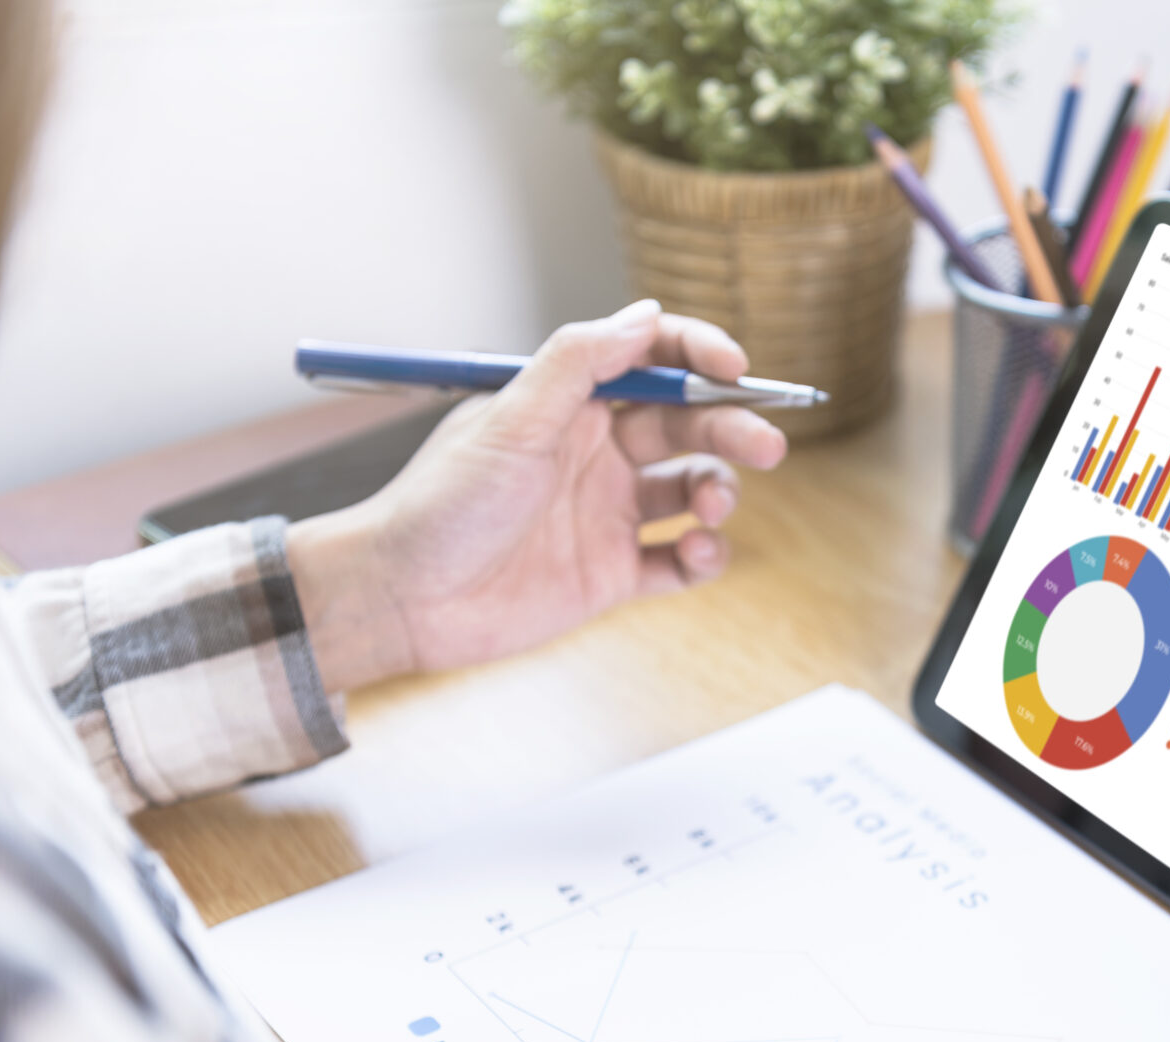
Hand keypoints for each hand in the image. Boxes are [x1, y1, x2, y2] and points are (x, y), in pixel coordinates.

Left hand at [286, 299, 787, 692]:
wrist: (403, 599)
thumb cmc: (441, 504)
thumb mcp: (509, 420)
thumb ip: (578, 362)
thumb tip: (646, 315)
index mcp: (571, 406)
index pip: (652, 363)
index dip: (699, 358)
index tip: (736, 371)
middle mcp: (596, 454)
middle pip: (688, 428)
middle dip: (732, 429)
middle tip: (766, 444)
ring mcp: (608, 515)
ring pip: (693, 492)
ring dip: (720, 491)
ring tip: (712, 507)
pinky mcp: (612, 576)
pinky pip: (679, 562)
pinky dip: (704, 556)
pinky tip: (697, 552)